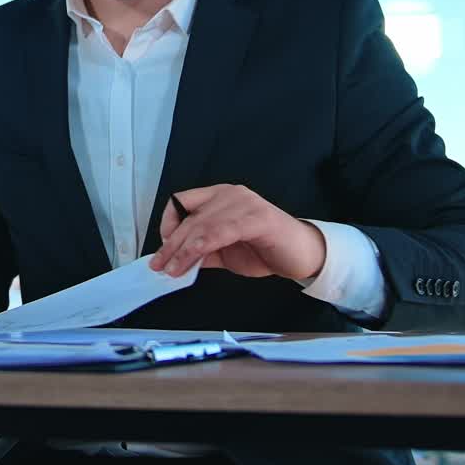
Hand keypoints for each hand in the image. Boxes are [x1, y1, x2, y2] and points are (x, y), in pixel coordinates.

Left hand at [149, 185, 325, 281]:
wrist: (304, 254)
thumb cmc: (265, 249)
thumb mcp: (225, 251)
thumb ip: (202, 251)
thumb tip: (174, 260)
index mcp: (219, 196)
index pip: (182, 201)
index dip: (167, 223)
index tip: (162, 247)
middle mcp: (229, 194)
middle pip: (190, 217)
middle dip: (171, 244)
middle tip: (159, 265)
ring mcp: (244, 204)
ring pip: (202, 225)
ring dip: (183, 250)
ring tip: (172, 269)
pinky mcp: (257, 218)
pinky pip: (222, 231)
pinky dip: (202, 246)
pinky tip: (192, 260)